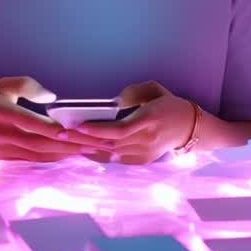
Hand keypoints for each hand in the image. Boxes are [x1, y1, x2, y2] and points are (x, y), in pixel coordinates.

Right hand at [0, 76, 108, 162]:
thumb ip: (26, 85)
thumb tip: (52, 98)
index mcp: (3, 114)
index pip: (36, 125)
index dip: (59, 130)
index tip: (81, 131)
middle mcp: (6, 136)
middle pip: (47, 144)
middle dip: (76, 144)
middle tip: (103, 143)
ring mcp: (8, 153)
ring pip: (45, 155)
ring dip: (71, 154)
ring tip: (97, 151)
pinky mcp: (9, 163)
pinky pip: (38, 162)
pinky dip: (58, 160)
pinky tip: (76, 156)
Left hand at [75, 81, 195, 163]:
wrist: (191, 128)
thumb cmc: (170, 105)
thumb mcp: (155, 90)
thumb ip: (134, 92)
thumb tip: (114, 101)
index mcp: (149, 120)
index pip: (119, 129)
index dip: (97, 130)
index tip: (78, 125)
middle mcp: (146, 139)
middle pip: (109, 143)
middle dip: (83, 139)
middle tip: (60, 134)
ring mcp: (144, 153)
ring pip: (110, 153)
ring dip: (86, 148)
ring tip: (65, 141)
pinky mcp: (142, 160)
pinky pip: (116, 159)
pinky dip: (98, 153)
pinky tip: (82, 148)